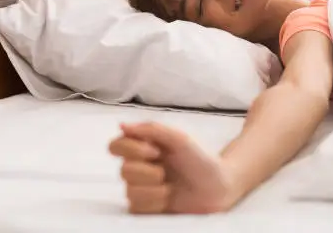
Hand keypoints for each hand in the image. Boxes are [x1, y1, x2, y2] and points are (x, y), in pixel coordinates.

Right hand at [109, 122, 235, 213]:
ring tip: (170, 186)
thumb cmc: (200, 160)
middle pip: (123, 170)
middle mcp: (138, 166)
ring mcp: (140, 188)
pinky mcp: (144, 208)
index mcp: (143, 147)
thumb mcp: (179, 139)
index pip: (116, 146)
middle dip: (148, 172)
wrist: (217, 187)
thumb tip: (122, 125)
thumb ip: (151, 129)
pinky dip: (155, 202)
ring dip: (154, 188)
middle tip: (166, 172)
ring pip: (129, 190)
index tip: (155, 151)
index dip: (131, 150)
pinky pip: (136, 207)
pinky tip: (168, 198)